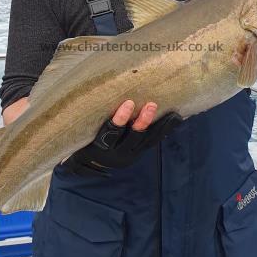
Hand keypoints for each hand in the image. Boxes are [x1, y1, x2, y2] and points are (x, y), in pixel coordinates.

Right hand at [61, 99, 182, 175]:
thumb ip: (91, 118)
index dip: (120, 119)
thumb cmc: (83, 142)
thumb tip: (97, 91)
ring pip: (145, 141)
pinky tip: (174, 121)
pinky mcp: (137, 154)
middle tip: (152, 105)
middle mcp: (116, 154)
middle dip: (143, 121)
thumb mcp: (82, 133)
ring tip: (172, 114)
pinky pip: (151, 142)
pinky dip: (162, 131)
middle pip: (132, 137)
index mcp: (99, 147)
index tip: (128, 104)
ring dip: (158, 126)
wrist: (88, 166)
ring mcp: (129, 155)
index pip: (110, 132)